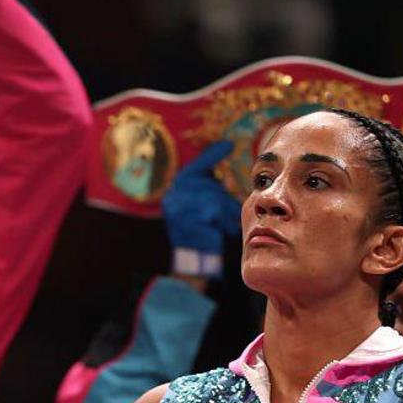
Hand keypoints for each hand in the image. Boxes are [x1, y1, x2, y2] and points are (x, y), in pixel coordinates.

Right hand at [162, 141, 240, 277]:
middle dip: (223, 200)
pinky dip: (222, 224)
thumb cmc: (202, 228)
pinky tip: (218, 231)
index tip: (229, 144)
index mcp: (176, 190)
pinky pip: (216, 218)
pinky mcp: (190, 225)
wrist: (192, 258)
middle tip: (228, 212)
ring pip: (215, 203)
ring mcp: (180, 212)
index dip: (212, 156)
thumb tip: (226, 146)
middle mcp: (173, 198)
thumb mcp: (204, 201)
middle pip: (209, 188)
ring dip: (225, 213)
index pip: (196, 167)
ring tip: (222, 224)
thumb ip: (210, 181)